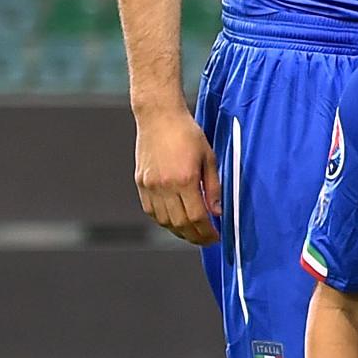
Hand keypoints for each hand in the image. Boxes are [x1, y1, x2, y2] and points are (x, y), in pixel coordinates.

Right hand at [133, 102, 221, 244]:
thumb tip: (217, 213)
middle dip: (195, 236)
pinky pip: (151, 211)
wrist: (159, 117)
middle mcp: (164, 186)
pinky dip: (164, 221)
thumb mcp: (210, 158)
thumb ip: (214, 188)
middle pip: (180, 224)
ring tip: (193, 233)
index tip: (216, 237)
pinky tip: (175, 221)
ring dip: (179, 231)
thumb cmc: (187, 134)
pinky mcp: (140, 183)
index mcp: (184, 180)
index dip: (207, 232)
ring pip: (164, 221)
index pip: (197, 217)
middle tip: (207, 240)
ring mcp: (149, 186)